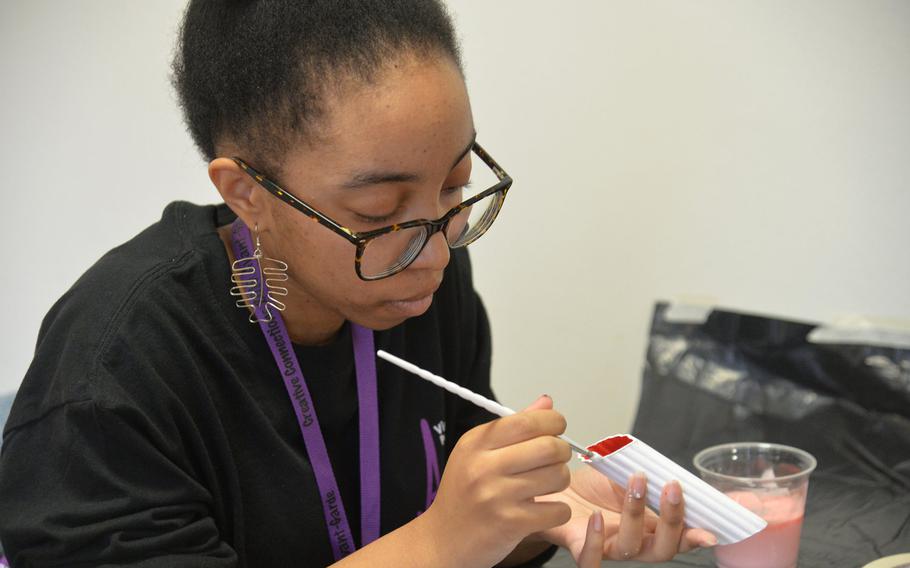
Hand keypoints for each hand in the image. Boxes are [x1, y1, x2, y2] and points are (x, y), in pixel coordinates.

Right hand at [422, 395, 572, 567]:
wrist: (442, 539)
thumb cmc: (464, 494)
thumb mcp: (478, 453)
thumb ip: (514, 427)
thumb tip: (546, 403)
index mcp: (477, 443)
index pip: (527, 421)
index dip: (553, 421)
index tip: (557, 428)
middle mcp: (484, 466)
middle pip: (549, 447)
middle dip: (563, 451)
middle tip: (557, 458)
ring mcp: (496, 496)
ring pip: (558, 477)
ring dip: (561, 480)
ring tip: (549, 484)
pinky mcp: (510, 523)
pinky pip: (557, 510)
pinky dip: (559, 510)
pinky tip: (546, 509)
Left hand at [541, 463, 717, 565]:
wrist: (555, 487)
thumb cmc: (590, 485)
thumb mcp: (623, 473)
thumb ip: (647, 475)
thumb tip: (665, 467)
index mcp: (649, 525)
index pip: (679, 537)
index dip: (695, 536)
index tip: (709, 529)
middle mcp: (633, 540)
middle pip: (662, 549)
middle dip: (672, 519)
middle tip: (671, 488)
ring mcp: (608, 546)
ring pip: (631, 548)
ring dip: (636, 514)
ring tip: (636, 482)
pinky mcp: (580, 547)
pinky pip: (590, 557)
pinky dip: (596, 539)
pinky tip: (597, 517)